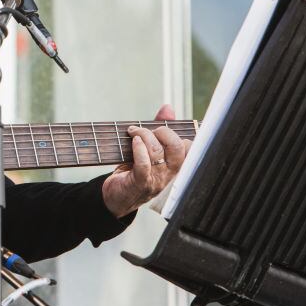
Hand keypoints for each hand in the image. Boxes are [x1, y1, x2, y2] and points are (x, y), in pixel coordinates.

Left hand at [101, 104, 191, 218]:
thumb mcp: (149, 150)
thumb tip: (168, 108)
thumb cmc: (133, 171)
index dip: (178, 134)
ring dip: (144, 135)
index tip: (161, 129)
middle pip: (177, 148)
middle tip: (148, 130)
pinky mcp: (140, 183)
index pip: (189, 148)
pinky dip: (139, 149)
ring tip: (133, 132)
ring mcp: (155, 180)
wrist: (116, 197)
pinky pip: (144, 164)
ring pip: (158, 152)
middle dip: (163, 132)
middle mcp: (168, 174)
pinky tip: (133, 141)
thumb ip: (160, 130)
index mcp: (174, 165)